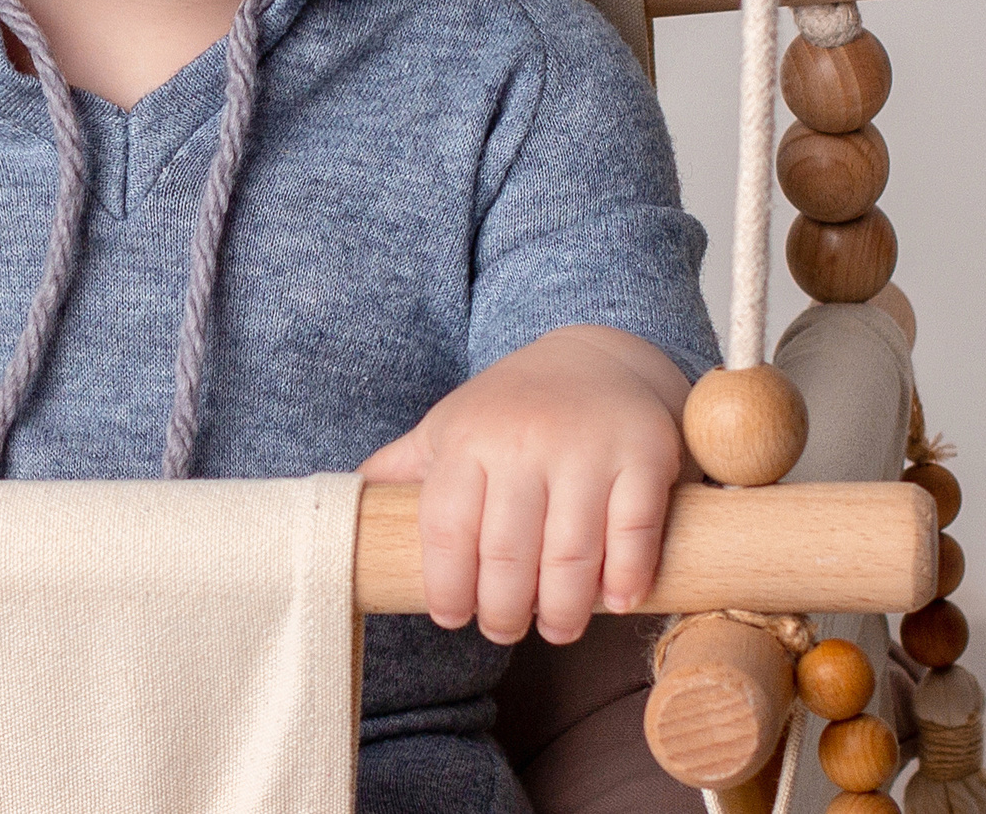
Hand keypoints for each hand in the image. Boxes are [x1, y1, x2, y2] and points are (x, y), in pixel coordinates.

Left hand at [359, 325, 690, 646]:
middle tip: (506, 630)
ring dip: (562, 610)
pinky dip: (624, 579)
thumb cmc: (513, 408)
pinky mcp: (645, 452)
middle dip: (504, 611)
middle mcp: (525, 438)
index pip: (447, 531)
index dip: (448, 588)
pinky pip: (634, 533)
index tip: (453, 617)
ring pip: (570, 554)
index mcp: (468, 437)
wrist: (597, 355)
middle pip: (508, 554)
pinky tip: (614, 601)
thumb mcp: (450, 427)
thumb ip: (403, 468)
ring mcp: (588, 445)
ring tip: (556, 627)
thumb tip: (341, 505)